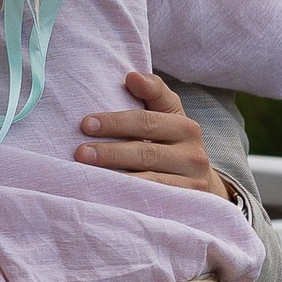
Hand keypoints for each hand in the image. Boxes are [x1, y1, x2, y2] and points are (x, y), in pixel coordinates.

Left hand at [73, 70, 227, 195]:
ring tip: (86, 175)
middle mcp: (193, 155)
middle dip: (109, 152)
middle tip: (79, 153)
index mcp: (186, 127)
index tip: (86, 123)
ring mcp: (191, 184)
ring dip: (115, 178)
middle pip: (144, 152)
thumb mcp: (170, 114)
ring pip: (148, 181)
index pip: (147, 122)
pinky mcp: (185, 206)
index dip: (115, 122)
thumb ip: (153, 91)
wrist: (202, 184)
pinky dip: (128, 197)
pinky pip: (152, 202)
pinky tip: (106, 195)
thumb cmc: (174, 142)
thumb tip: (131, 76)